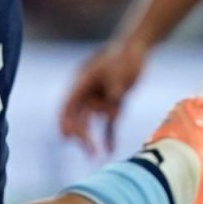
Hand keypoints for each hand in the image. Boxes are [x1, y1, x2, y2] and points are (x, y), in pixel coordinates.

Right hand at [58, 41, 146, 155]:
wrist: (137, 48)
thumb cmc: (125, 56)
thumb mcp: (119, 71)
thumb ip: (115, 92)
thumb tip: (113, 114)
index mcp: (82, 82)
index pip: (69, 105)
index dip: (65, 121)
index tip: (67, 137)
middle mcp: (87, 91)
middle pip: (78, 116)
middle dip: (81, 134)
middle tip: (89, 152)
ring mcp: (99, 97)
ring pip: (91, 121)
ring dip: (92, 138)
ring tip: (95, 156)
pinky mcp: (113, 102)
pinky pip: (108, 122)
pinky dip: (109, 135)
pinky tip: (109, 151)